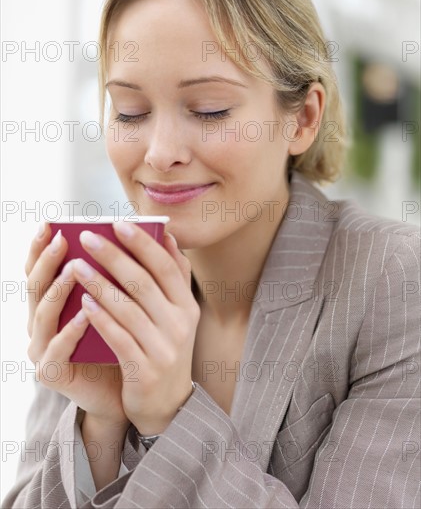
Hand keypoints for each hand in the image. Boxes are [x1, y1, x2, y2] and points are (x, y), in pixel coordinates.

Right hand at [25, 223, 129, 428]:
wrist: (129, 389)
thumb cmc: (127, 340)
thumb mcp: (128, 304)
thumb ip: (135, 274)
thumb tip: (164, 238)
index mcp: (56, 305)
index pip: (42, 271)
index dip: (41, 248)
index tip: (50, 224)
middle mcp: (43, 324)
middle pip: (36, 288)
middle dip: (46, 262)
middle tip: (61, 239)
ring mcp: (43, 349)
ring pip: (45, 315)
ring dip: (58, 290)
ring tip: (74, 269)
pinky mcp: (52, 373)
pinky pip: (59, 348)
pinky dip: (71, 330)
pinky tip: (86, 313)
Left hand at [73, 222, 200, 434]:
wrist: (169, 404)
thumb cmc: (166, 349)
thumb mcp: (179, 314)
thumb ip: (174, 277)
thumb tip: (167, 237)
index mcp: (187, 306)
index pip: (167, 267)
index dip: (143, 244)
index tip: (119, 224)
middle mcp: (180, 324)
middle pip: (144, 283)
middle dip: (114, 256)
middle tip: (88, 237)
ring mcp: (164, 348)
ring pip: (128, 309)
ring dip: (100, 284)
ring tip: (77, 266)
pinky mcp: (145, 370)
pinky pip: (119, 338)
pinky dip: (101, 319)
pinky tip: (84, 302)